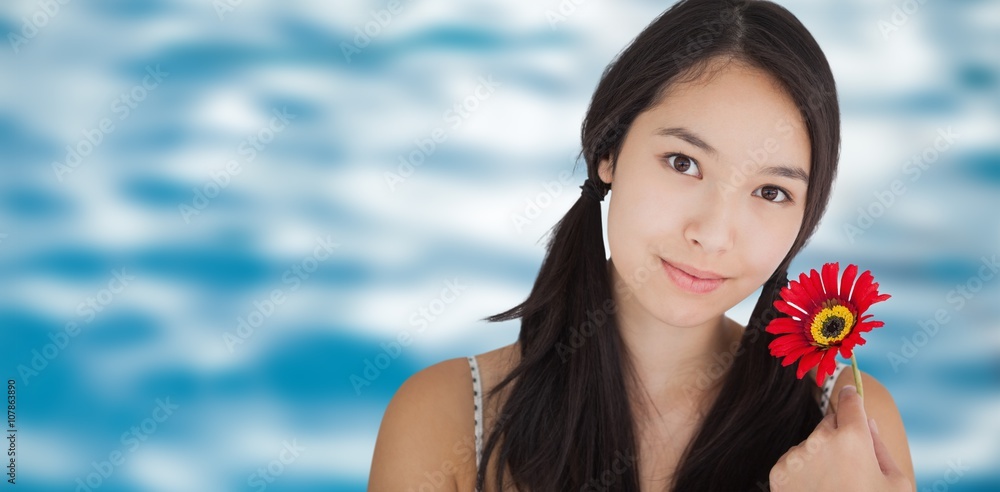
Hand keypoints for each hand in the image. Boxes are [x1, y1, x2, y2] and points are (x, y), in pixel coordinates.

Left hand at [768, 384, 912, 491]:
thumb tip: (868, 421)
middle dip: (839, 436)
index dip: (851, 397)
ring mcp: (794, 456)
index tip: (850, 392)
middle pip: (829, 424)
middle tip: (850, 466)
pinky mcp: (777, 472)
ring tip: (833, 486)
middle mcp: (818, 440)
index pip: (849, 401)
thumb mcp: (895, 483)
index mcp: (852, 438)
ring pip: (810, 444)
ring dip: (819, 456)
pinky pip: (793, 461)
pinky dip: (802, 472)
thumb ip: (880, 446)